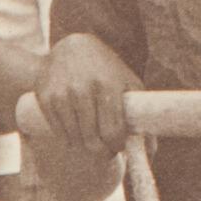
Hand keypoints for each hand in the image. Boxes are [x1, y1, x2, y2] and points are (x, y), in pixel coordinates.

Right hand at [33, 33, 143, 156]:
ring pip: (75, 140)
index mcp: (108, 85)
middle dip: (101, 152)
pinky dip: (68, 138)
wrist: (69, 49)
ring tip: (90, 138)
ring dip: (84, 145)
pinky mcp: (46, 100)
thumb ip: (140, 114)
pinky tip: (75, 130)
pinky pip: (59, 133)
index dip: (116, 145)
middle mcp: (84, 90)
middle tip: (104, 151)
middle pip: (92, 140)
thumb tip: (153, 151)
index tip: (117, 147)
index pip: (112, 131)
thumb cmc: (105, 70)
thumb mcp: (126, 83)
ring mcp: (63, 95)